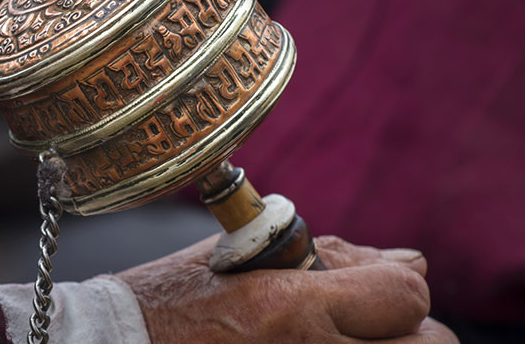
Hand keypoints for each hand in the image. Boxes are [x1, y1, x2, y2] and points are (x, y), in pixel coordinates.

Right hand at [117, 234, 457, 342]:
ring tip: (345, 339)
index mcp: (291, 305)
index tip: (368, 286)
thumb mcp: (245, 257)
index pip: (407, 293)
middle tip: (368, 323)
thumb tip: (412, 260)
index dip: (395, 284)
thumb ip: (333, 255)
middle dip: (407, 329)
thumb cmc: (178, 298)